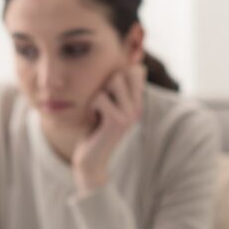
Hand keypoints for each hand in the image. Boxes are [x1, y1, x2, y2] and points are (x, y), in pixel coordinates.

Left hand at [73, 64, 145, 192]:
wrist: (90, 161)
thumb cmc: (92, 132)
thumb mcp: (103, 107)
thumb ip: (110, 89)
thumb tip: (119, 67)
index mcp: (136, 103)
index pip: (138, 70)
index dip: (120, 72)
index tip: (107, 92)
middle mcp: (137, 107)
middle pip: (125, 71)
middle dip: (106, 83)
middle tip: (100, 104)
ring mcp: (130, 114)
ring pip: (114, 80)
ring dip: (98, 94)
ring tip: (97, 111)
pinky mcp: (117, 121)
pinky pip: (99, 97)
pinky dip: (91, 106)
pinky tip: (93, 120)